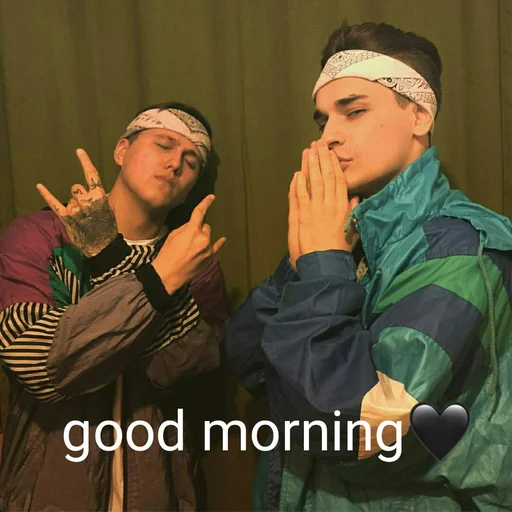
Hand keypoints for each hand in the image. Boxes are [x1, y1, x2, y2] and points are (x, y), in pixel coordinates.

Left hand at [37, 149, 116, 257]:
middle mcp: (87, 200)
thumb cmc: (108, 229)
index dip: (85, 162)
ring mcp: (76, 209)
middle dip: (80, 195)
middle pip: (77, 188)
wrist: (102, 247)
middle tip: (86, 209)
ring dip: (74, 204)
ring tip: (81, 217)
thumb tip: (97, 191)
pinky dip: (46, 193)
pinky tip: (39, 186)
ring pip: (70, 197)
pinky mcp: (66, 217)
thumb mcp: (110, 211)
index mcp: (100, 197)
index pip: (92, 175)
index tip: (79, 151)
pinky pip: (54, 202)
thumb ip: (102, 199)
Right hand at [152, 195, 226, 293]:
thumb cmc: (167, 254)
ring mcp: (208, 248)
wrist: (169, 275)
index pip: (200, 213)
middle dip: (198, 228)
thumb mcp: (173, 236)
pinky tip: (223, 239)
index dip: (206, 203)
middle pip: (205, 226)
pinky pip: (216, 247)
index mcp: (192, 230)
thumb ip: (185, 228)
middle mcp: (203, 238)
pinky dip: (218, 243)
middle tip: (188, 237)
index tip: (212, 197)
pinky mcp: (209, 257)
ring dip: (202, 237)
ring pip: (208, 236)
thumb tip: (192, 226)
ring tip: (192, 247)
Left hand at [289, 140, 358, 263]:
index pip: (339, 180)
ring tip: (308, 151)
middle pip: (326, 176)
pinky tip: (298, 173)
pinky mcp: (303, 217)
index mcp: (343, 207)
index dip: (334, 164)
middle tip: (317, 143)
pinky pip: (300, 196)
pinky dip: (299, 184)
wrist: (327, 264)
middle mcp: (329, 204)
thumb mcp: (353, 229)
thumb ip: (353, 211)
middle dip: (321, 158)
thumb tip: (356, 196)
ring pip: (313, 182)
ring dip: (310, 166)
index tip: (330, 152)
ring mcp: (315, 209)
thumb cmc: (340, 250)